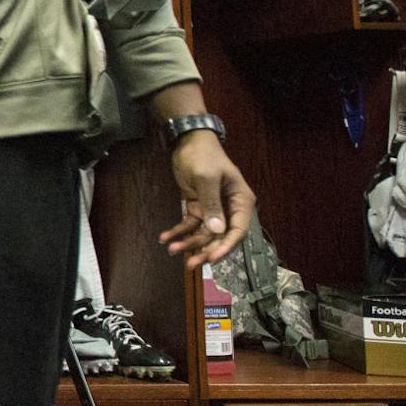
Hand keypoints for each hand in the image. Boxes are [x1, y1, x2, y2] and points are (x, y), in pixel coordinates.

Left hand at [160, 133, 254, 269]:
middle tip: (190, 264)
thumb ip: (211, 204)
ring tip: (171, 249)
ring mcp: (213, 209)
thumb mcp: (206, 178)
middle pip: (220, 236)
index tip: (212, 258)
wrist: (188, 142)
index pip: (238, 230)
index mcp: (240, 201)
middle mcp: (229, 208)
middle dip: (204, 250)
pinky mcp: (197, 207)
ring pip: (203, 233)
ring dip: (188, 242)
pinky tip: (165, 237)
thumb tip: (217, 230)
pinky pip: (189, 224)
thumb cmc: (203, 156)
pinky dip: (178, 231)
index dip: (226, 246)